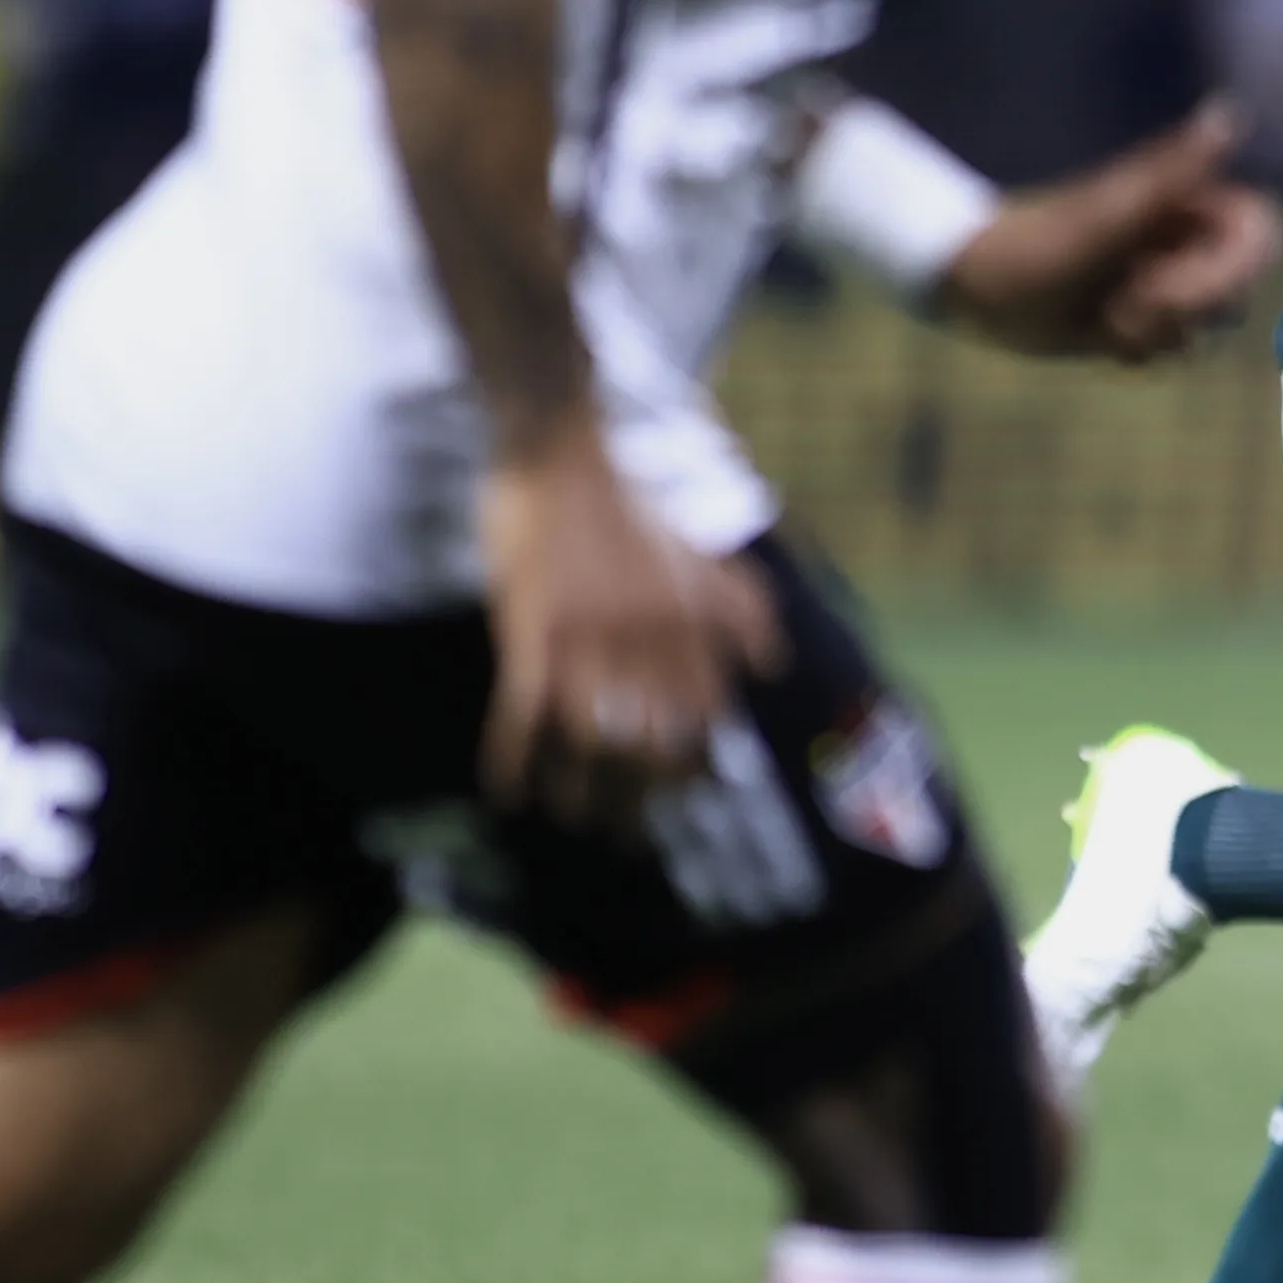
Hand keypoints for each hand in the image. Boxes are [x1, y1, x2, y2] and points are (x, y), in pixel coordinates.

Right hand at [476, 431, 783, 822]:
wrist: (559, 452)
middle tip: (630, 830)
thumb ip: (740, 606)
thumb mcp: (698, 552)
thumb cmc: (627, 504)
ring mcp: (587, 634)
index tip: (684, 795)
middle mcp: (647, 635)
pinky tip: (509, 792)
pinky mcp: (531, 628)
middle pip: (652, 739)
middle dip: (643, 796)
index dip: (696, 763)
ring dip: (581, 791)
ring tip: (576, 820)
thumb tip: (772, 663)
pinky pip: (524, 711)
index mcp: (689, 621)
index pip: (705, 713)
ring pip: (591, 738)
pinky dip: (514, 758)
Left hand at [946, 101, 1282, 360]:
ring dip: (1160, 332)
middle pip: (1237, 287)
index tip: (1178, 283)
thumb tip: (1229, 113)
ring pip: (1209, 325)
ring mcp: (1163, 282)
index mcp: (1185, 203)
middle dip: (1187, 307)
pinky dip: (1140, 351)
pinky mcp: (1139, 321)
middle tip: (1126, 306)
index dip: (1234, 269)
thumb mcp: (1109, 211)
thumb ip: (1175, 169)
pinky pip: (1173, 350)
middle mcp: (1183, 240)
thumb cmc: (1035, 243)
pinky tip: (1099, 338)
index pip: (1260, 232)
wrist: (972, 284)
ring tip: (1106, 323)